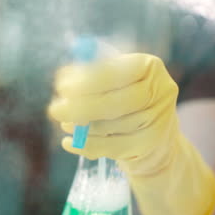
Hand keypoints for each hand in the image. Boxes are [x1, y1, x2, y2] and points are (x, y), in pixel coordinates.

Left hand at [48, 53, 214, 214]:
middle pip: (115, 102)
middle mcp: (160, 91)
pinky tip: (70, 142)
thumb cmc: (125, 101)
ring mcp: (158, 120)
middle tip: (54, 111)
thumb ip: (90, 74)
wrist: (155, 140)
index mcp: (149, 66)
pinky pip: (112, 147)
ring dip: (82, 128)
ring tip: (65, 125)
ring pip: (111, 126)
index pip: (115, 72)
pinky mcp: (150, 145)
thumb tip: (66, 75)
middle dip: (80, 107)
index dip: (86, 82)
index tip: (61, 88)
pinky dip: (87, 145)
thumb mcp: (112, 81)